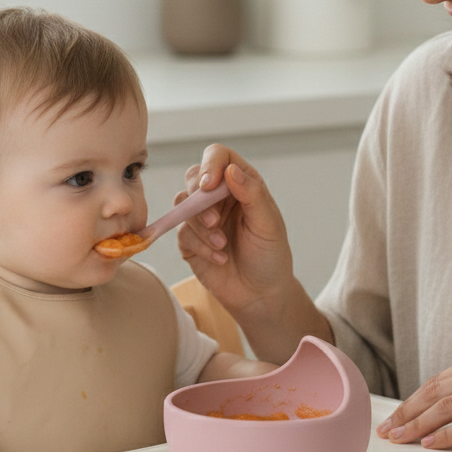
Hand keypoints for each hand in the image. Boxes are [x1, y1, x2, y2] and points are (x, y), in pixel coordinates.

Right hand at [176, 145, 294, 316]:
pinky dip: (200, 246)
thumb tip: (230, 169)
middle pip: (194, 177)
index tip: (210, 186)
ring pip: (182, 204)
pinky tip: (220, 258)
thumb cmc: (270, 256)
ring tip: (223, 245)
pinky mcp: (190, 240)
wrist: (260, 294)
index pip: (218, 156)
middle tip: (215, 222)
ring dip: (201, 227)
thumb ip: (252, 193)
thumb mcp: (268, 224)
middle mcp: (219, 197)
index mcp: (242, 184)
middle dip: (200, 199)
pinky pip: (182, 232)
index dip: (210, 164)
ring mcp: (202, 218)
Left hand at [376, 351, 451, 448]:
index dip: (411, 401)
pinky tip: (430, 444)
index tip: (394, 417)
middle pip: (435, 393)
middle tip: (387, 431)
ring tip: (401, 440)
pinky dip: (445, 435)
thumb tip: (437, 408)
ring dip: (418, 425)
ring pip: (446, 408)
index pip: (437, 381)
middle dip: (407, 413)